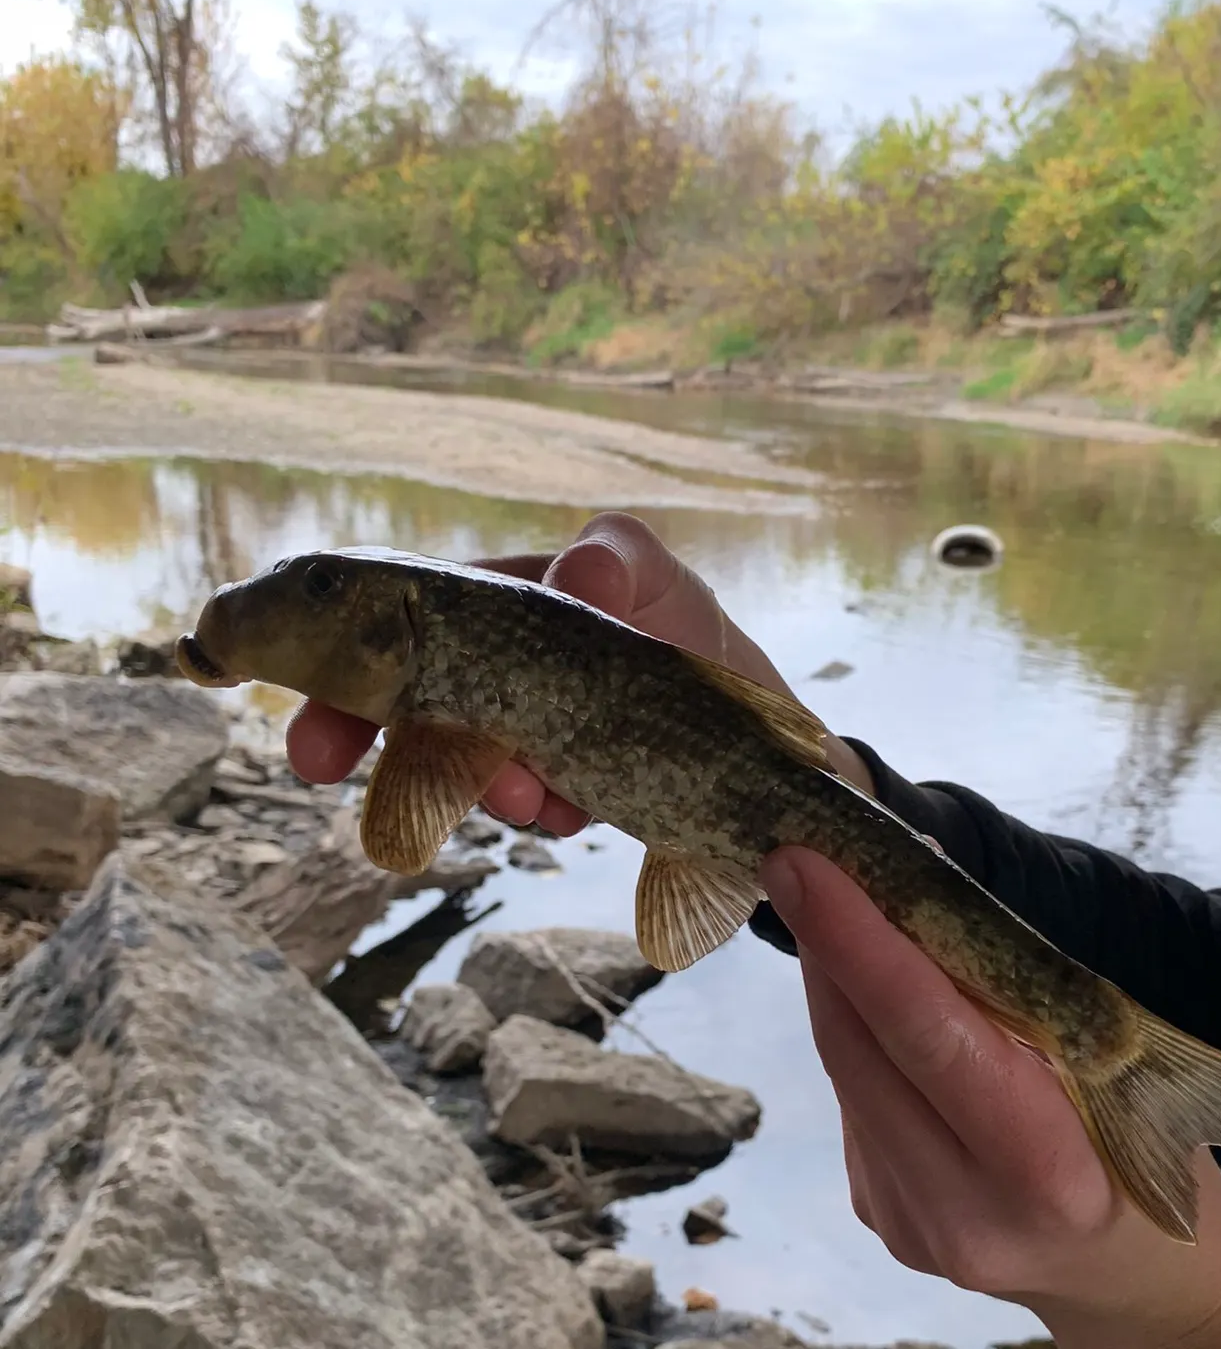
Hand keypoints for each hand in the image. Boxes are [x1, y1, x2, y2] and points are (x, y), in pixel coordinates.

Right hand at [284, 511, 874, 822]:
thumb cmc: (691, 639)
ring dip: (481, 781)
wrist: (762, 747)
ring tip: (536, 788)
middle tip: (339, 773)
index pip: (393, 619)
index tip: (311, 726)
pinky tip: (579, 799)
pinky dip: (542, 804)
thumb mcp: (661, 584)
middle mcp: (497, 670)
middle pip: (402, 700)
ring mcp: (523, 736)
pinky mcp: (558, 789)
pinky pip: (527, 802)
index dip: (336, 661)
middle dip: (366, 740)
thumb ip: (624, 563)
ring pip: (464, 763)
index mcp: (498, 604)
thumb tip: (582, 575)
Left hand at [758, 846, 1220, 1348]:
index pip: (930, 1037)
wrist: (1142, 1283)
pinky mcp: (884, 1218)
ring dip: (834, 981)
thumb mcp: (1117, 1065)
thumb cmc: (1155, 1147)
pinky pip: (854, 1101)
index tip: (806, 864)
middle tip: (797, 856)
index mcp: (1047, 1174)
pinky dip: (857, 1034)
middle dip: (823, 944)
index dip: (860, 944)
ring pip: (846, 1073)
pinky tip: (871, 997)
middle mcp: (965, 1214)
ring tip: (835, 903)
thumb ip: (1015, 993)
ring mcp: (913, 1227)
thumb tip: (917, 882)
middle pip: (862, 1052)